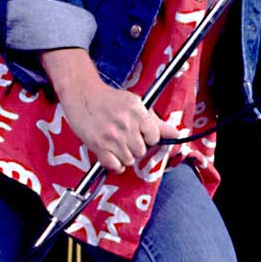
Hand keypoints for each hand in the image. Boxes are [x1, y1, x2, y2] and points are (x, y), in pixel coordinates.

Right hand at [40, 48, 164, 172]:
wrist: (83, 95)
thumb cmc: (111, 100)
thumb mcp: (136, 104)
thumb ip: (156, 122)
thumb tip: (177, 133)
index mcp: (138, 113)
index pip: (154, 138)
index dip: (148, 138)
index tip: (141, 134)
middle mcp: (126, 125)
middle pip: (141, 151)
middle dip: (135, 148)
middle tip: (125, 138)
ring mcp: (112, 136)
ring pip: (129, 160)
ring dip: (124, 156)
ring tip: (116, 144)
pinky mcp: (98, 146)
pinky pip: (115, 166)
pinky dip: (115, 165)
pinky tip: (111, 154)